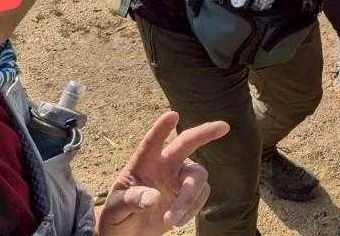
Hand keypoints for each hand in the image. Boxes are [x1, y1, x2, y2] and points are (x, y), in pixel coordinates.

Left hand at [97, 112, 227, 235]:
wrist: (129, 233)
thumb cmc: (118, 215)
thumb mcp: (115, 208)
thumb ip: (131, 200)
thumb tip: (153, 198)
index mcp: (143, 162)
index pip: (152, 142)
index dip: (161, 129)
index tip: (172, 116)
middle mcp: (165, 164)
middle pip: (187, 143)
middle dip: (205, 133)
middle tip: (223, 126)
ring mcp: (179, 177)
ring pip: (197, 176)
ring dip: (188, 199)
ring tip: (172, 220)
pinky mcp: (189, 193)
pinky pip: (201, 194)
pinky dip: (191, 209)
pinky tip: (177, 221)